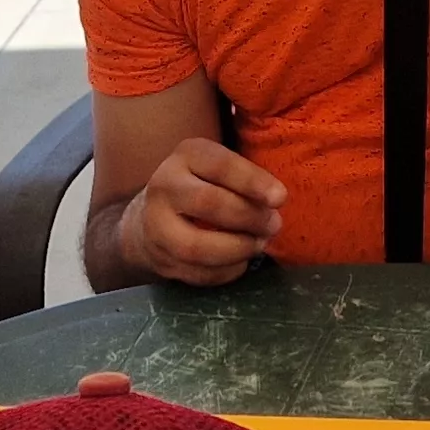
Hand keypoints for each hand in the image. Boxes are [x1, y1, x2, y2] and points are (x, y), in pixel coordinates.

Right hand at [118, 140, 287, 285]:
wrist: (149, 217)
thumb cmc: (200, 185)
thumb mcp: (218, 166)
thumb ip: (245, 177)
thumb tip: (276, 200)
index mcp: (186, 156)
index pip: (220, 165)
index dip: (252, 182)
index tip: (279, 198)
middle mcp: (164, 187)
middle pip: (209, 203)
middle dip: (249, 218)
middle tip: (273, 225)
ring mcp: (156, 227)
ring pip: (197, 246)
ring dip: (238, 249)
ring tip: (258, 244)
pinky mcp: (160, 260)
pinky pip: (198, 273)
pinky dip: (227, 271)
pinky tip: (240, 261)